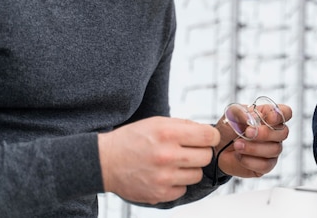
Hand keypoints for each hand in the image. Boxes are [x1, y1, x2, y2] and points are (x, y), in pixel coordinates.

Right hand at [98, 116, 219, 203]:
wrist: (104, 162)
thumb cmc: (132, 139)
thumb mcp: (157, 122)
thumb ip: (184, 125)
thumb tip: (208, 132)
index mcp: (168, 134)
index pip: (208, 136)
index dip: (211, 136)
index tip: (208, 137)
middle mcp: (167, 156)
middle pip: (206, 156)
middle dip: (201, 152)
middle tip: (189, 150)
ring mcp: (164, 177)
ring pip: (197, 174)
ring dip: (190, 168)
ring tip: (175, 163)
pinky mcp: (159, 194)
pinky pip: (183, 189)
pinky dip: (178, 183)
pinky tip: (165, 175)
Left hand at [215, 103, 291, 177]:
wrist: (217, 148)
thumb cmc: (228, 128)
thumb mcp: (231, 115)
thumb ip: (242, 113)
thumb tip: (252, 118)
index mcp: (269, 116)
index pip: (285, 113)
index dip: (281, 115)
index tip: (269, 118)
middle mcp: (274, 133)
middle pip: (283, 133)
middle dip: (265, 133)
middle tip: (247, 132)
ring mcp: (272, 150)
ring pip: (274, 149)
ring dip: (253, 147)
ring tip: (237, 145)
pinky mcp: (266, 165)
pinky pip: (266, 165)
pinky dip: (250, 161)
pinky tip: (239, 156)